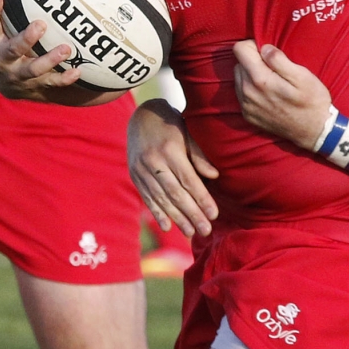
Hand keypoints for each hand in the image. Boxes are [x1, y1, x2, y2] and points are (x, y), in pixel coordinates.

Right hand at [0, 0, 83, 100]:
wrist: (6, 83)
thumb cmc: (2, 46)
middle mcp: (2, 60)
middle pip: (13, 50)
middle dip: (27, 39)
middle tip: (41, 24)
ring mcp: (18, 75)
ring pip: (34, 69)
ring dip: (50, 59)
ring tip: (66, 48)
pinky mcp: (34, 86)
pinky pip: (51, 83)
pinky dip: (64, 79)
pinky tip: (77, 71)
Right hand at [127, 100, 219, 236]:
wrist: (141, 115)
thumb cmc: (171, 124)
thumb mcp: (188, 133)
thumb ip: (199, 155)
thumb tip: (214, 176)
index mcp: (170, 149)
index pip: (189, 180)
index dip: (202, 198)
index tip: (214, 214)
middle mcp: (153, 161)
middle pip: (175, 193)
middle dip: (192, 214)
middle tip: (206, 230)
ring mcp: (141, 169)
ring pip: (161, 198)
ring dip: (176, 218)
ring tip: (190, 233)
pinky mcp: (134, 175)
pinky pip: (147, 197)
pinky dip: (157, 213)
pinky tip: (167, 227)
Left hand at [232, 41, 334, 147]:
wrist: (314, 131)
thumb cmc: (312, 101)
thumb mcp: (302, 75)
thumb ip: (279, 59)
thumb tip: (263, 48)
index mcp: (260, 80)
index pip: (239, 49)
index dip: (253, 45)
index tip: (268, 52)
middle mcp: (247, 93)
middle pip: (238, 63)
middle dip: (253, 60)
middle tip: (274, 68)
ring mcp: (246, 106)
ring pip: (238, 78)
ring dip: (250, 74)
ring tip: (271, 81)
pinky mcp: (248, 115)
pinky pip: (241, 93)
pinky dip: (251, 88)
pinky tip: (268, 93)